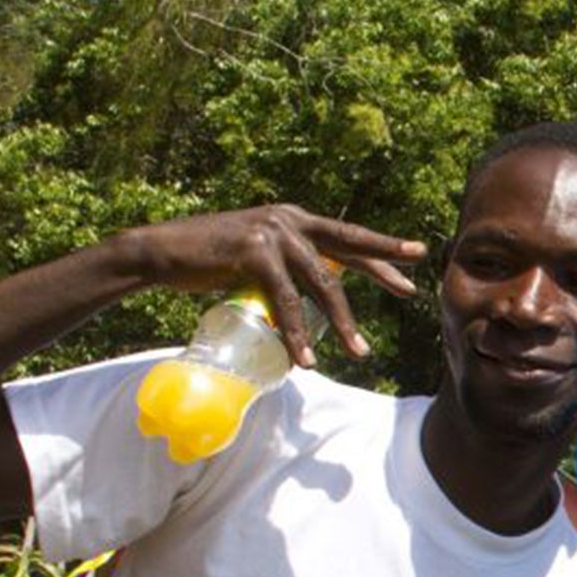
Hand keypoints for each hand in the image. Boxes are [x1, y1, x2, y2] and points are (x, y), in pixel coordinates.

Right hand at [120, 206, 425, 365]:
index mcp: (294, 219)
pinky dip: (296, 331)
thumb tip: (318, 288)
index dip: (381, 249)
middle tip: (413, 288)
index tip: (416, 257)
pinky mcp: (254, 252)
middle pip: (346, 248)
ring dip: (340, 324)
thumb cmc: (209, 258)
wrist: (160, 252)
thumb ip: (289, 264)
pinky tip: (305, 356)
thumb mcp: (259, 256)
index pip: (346, 237)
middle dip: (383, 266)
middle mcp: (288, 220)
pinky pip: (285, 300)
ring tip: (360, 352)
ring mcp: (272, 233)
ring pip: (320, 284)